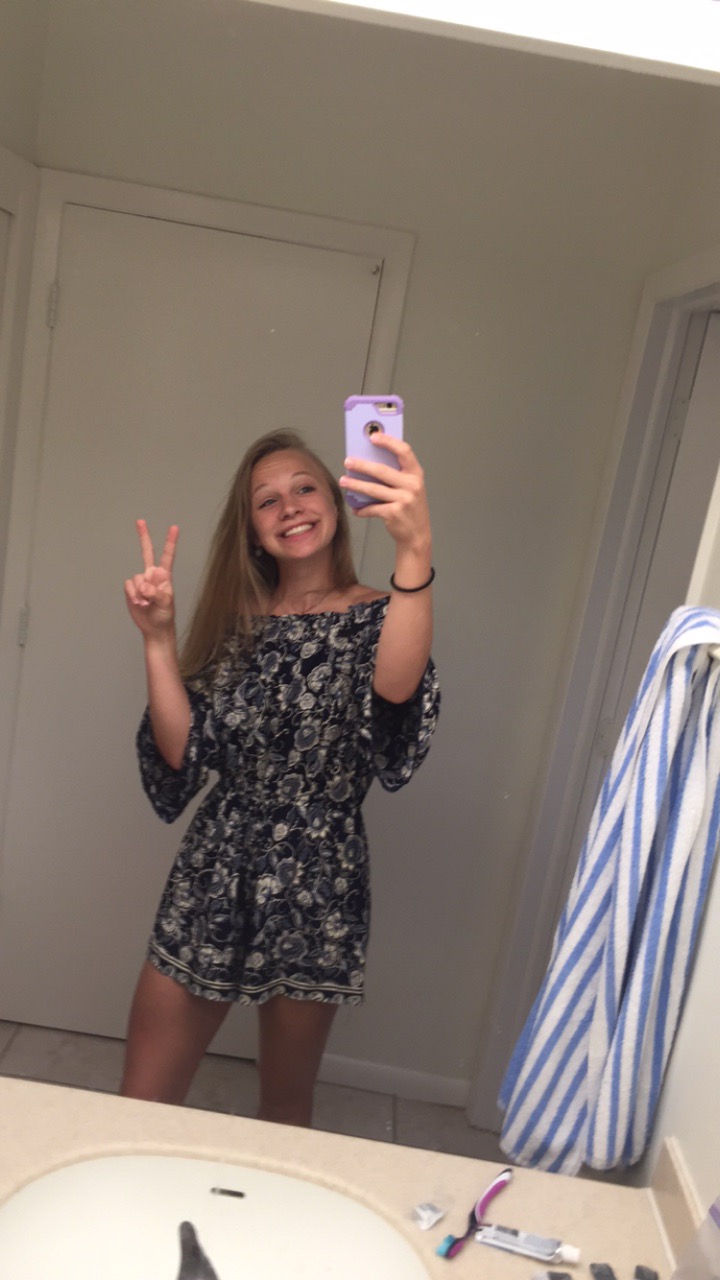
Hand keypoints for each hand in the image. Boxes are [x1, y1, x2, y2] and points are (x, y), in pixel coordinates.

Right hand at [124, 520, 178, 638]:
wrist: (154, 628)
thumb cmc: (164, 615)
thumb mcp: (165, 604)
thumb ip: (155, 592)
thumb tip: (143, 585)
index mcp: (165, 576)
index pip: (167, 556)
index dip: (170, 542)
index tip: (174, 527)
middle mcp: (152, 575)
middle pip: (146, 552)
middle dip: (143, 536)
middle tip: (140, 521)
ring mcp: (141, 581)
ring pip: (135, 578)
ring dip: (139, 593)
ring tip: (147, 604)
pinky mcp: (131, 589)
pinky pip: (128, 586)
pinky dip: (132, 596)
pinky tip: (139, 604)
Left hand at [339, 435, 430, 551]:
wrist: (417, 535)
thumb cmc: (411, 508)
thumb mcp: (410, 488)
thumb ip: (397, 474)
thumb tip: (369, 460)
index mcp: (416, 474)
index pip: (404, 451)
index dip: (388, 442)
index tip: (373, 437)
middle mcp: (412, 485)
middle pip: (382, 470)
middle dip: (362, 465)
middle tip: (348, 461)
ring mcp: (403, 500)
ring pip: (373, 489)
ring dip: (355, 485)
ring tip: (344, 481)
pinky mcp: (394, 513)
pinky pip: (372, 508)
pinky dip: (362, 509)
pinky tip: (355, 508)